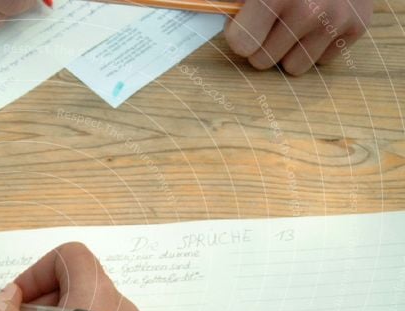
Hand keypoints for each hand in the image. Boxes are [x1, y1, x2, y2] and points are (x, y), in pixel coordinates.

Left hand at [224, 0, 371, 75]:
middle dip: (262, 44)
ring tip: (297, 21)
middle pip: (262, 62)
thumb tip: (187, 9)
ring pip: (293, 68)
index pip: (241, 46)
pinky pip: (322, 61)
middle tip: (272, 20)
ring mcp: (337, 20)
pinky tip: (320, 21)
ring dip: (290, 49)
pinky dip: (317, 45)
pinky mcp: (358, 26)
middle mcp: (309, 10)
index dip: (239, 33)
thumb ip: (230, 0)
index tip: (245, 20)